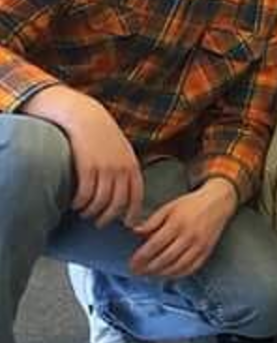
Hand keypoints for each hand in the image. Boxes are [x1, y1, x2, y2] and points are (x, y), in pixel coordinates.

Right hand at [22, 84, 143, 227]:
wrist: (86, 117)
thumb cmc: (103, 136)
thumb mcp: (122, 151)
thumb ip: (126, 169)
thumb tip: (125, 192)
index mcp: (132, 167)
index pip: (136, 197)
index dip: (132, 213)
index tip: (127, 225)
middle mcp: (121, 170)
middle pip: (118, 204)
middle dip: (109, 218)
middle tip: (99, 224)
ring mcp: (105, 169)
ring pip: (100, 202)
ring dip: (91, 212)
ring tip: (84, 214)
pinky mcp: (88, 167)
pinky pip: (85, 194)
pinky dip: (80, 203)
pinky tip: (74, 204)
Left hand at [129, 178, 239, 278]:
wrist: (218, 202)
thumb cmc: (191, 204)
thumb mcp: (169, 207)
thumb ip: (152, 221)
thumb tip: (135, 232)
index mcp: (177, 223)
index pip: (155, 245)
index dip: (141, 257)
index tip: (132, 263)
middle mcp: (189, 236)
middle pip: (165, 258)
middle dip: (148, 268)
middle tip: (137, 272)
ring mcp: (200, 245)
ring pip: (178, 266)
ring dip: (161, 274)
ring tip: (149, 276)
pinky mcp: (207, 251)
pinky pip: (192, 268)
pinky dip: (178, 275)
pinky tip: (168, 275)